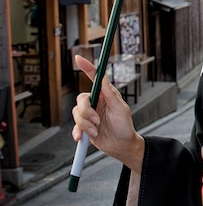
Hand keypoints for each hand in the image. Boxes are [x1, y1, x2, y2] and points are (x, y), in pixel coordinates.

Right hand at [71, 55, 144, 172]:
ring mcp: (89, 114)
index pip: (94, 78)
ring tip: (97, 130)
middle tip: (97, 121)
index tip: (78, 58)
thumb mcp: (120, 109)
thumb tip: (104, 77)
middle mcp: (96, 102)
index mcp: (105, 95)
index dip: (86, 67)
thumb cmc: (124, 127)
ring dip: (86, 124)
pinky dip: (78, 132)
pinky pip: (75, 126)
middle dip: (86, 112)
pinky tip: (84, 137)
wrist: (121, 146)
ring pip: (76, 113)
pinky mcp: (84, 126)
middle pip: (81, 99)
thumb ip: (111, 94)